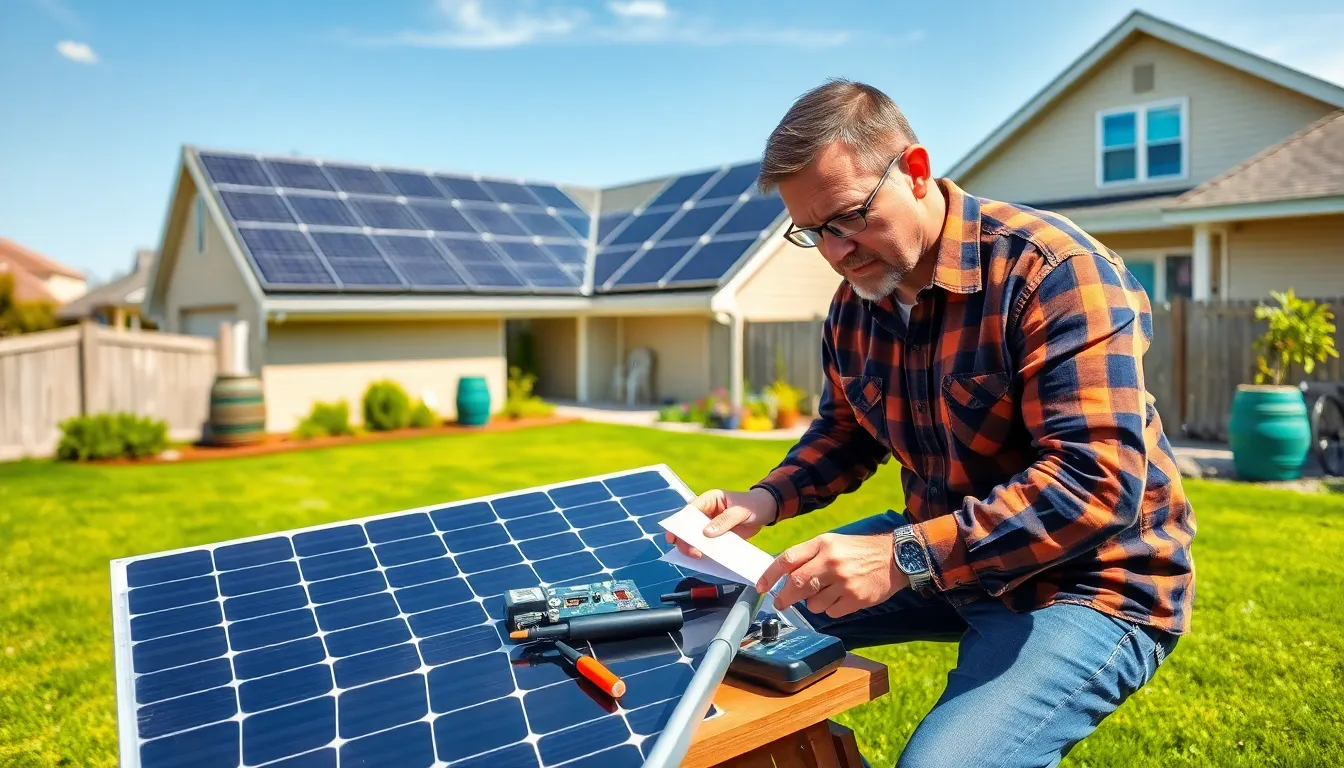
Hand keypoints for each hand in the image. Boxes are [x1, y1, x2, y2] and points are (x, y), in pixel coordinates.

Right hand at [665, 487, 776, 558]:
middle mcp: (706, 513)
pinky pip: (708, 545)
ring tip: (698, 556)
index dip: (679, 523)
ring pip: (695, 537)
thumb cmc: (753, 505)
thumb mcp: (740, 511)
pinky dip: (705, 552)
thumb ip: (724, 521)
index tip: (674, 537)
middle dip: (686, 540)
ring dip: (693, 547)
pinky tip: (705, 559)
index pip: (689, 511)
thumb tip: (706, 533)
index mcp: (709, 500)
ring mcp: (710, 526)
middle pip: (688, 526)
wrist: (766, 511)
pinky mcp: (717, 537)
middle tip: (693, 552)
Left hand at [755, 532, 907, 617]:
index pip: (788, 559)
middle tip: (781, 602)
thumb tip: (783, 574)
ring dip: (812, 602)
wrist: (894, 558)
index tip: (761, 587)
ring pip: (813, 603)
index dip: (770, 575)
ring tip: (825, 592)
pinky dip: (830, 608)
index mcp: (823, 544)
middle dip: (784, 597)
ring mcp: (844, 581)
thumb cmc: (858, 551)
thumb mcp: (831, 542)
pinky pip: (830, 612)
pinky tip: (840, 597)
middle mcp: (831, 561)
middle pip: (796, 584)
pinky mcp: (855, 598)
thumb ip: (808, 555)